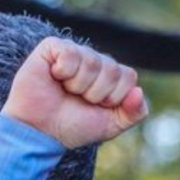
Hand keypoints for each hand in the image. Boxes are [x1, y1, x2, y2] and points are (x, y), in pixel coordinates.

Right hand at [1, 37, 147, 148]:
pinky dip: (63, 72)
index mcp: (110, 76)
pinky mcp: (52, 47)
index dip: (114, 97)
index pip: (128, 76)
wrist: (40, 132)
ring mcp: (74, 52)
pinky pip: (70, 53)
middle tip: (78, 100)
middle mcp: (94, 61)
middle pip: (112, 69)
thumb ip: (134, 113)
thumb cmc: (73, 127)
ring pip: (92, 61)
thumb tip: (139, 91)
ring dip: (78, 85)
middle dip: (96, 93)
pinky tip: (54, 77)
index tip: (97, 107)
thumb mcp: (110, 126)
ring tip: (65, 90)